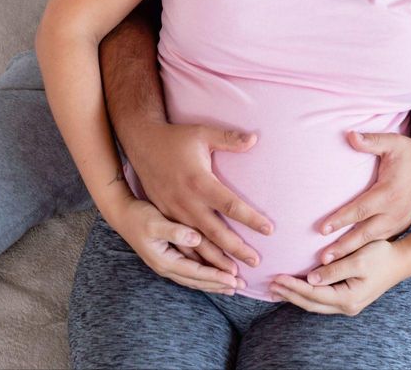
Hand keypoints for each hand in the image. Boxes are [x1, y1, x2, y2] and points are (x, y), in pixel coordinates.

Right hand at [110, 196, 247, 293]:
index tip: (234, 277)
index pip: (196, 273)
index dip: (216, 276)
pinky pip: (191, 272)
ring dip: (213, 283)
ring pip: (195, 279)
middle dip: (219, 284)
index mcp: (164, 260)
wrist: (122, 214)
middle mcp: (166, 266)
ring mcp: (166, 264)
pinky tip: (215, 276)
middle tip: (241, 286)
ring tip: (232, 286)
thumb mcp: (155, 222)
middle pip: (197, 280)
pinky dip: (205, 276)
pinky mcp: (168, 257)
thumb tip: (195, 238)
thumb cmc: (138, 216)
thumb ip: (175, 231)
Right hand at [121, 121, 273, 270]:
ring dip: (216, 261)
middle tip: (256, 262)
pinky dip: (196, 258)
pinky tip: (207, 269)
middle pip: (216, 232)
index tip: (269, 230)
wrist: (141, 144)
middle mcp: (186, 202)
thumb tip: (254, 138)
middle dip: (236, 249)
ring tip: (235, 276)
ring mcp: (174, 212)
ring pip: (197, 244)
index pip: (230, 205)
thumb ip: (228, 139)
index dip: (250, 218)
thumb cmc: (175, 138)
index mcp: (199, 182)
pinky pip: (181, 243)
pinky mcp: (165, 216)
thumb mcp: (202, 133)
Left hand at [268, 239, 410, 315]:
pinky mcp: (349, 298)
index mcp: (348, 297)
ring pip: (315, 304)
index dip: (293, 286)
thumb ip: (334, 269)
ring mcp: (348, 305)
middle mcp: (347, 306)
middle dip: (289, 294)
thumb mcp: (358, 259)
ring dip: (295, 296)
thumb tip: (311, 277)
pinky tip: (296, 289)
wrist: (402, 261)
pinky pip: (322, 300)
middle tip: (269, 285)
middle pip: (311, 303)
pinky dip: (306, 295)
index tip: (276, 277)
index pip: (313, 293)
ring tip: (277, 290)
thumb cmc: (382, 255)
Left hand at [316, 131, 410, 265]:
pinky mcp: (401, 225)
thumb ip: (371, 140)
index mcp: (388, 193)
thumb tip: (350, 135)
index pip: (360, 209)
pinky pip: (380, 241)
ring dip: (352, 253)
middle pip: (364, 234)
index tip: (322, 229)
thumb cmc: (410, 152)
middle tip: (322, 260)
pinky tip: (349, 259)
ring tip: (330, 266)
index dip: (340, 219)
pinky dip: (365, 251)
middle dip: (343, 247)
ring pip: (372, 242)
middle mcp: (394, 212)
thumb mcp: (393, 142)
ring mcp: (399, 221)